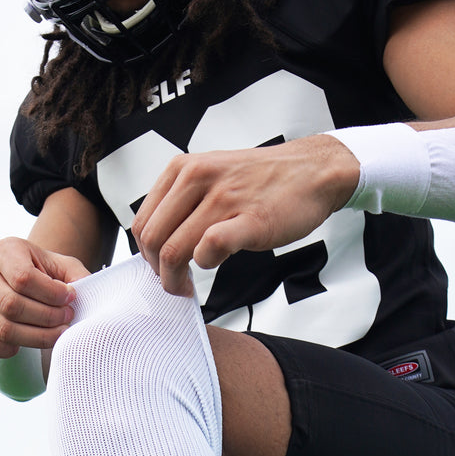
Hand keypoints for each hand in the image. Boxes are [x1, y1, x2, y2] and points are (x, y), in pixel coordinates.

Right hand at [0, 237, 89, 357]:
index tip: (71, 298)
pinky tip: (31, 339)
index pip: (22, 278)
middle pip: (11, 305)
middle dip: (47, 317)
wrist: (28, 284)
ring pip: (4, 329)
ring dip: (38, 336)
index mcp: (2, 251)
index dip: (51, 294)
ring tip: (59, 331)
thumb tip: (82, 292)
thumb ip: (77, 277)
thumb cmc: (48, 275)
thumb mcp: (64, 268)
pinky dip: (12, 349)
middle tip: (67, 317)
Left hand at [131, 135, 360, 295]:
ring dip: (177, 278)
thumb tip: (156, 241)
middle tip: (174, 285)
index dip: (146, 255)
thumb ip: (181, 202)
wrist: (312, 172)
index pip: (142, 222)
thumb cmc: (261, 181)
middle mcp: (198, 177)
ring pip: (175, 249)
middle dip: (158, 272)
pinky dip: (205, 264)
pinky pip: (211, 246)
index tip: (161, 269)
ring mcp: (224, 197)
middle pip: (153, 240)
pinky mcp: (250, 219)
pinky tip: (214, 264)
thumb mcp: (209, 175)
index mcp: (183, 169)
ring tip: (188, 286)